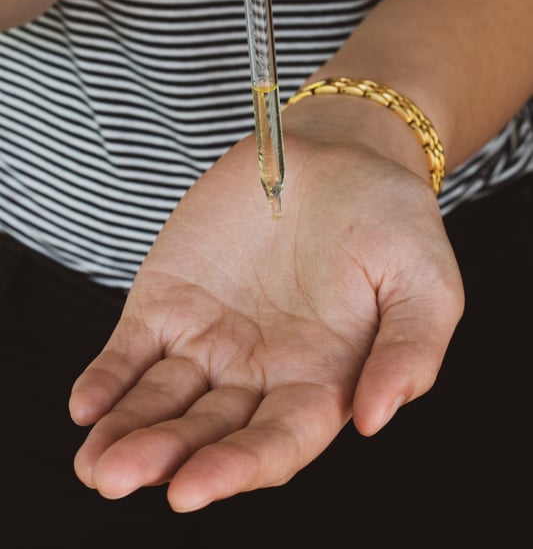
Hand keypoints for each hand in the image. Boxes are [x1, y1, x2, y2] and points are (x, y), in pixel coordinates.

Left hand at [70, 105, 463, 511]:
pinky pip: (132, 349)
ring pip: (161, 401)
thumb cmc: (390, 218)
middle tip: (119, 476)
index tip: (192, 490)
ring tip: (94, 462)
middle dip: (164, 456)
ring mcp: (209, 337)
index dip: (236, 468)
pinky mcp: (171, 299)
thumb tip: (374, 418)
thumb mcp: (425, 281)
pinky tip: (86, 403)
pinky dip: (107, 378)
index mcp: (321, 380)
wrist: (336, 152)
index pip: (275, 442)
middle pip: (207, 431)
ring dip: (127, 432)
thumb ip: (410, 351)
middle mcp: (259, 371)